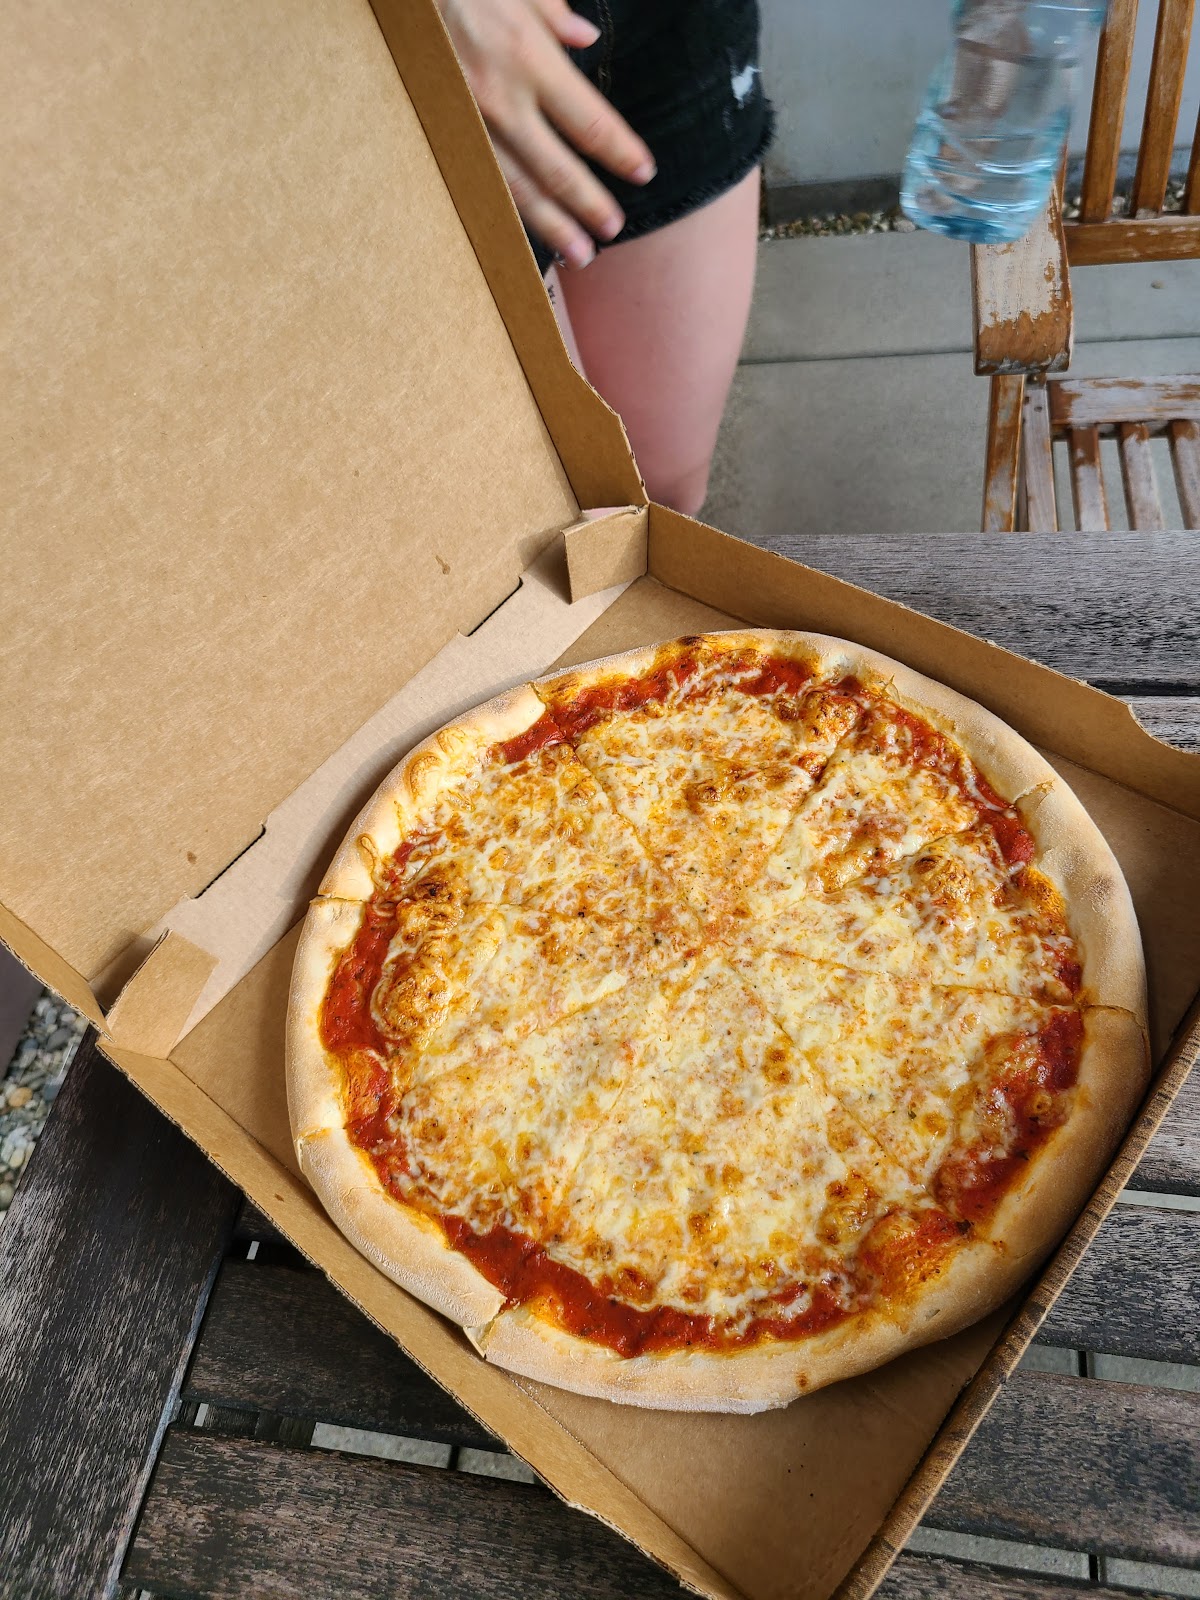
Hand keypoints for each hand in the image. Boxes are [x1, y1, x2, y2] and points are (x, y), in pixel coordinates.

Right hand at [437, 0, 655, 267]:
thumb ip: (553, 14)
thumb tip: (586, 39)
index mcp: (528, 57)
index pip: (590, 120)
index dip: (621, 151)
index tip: (643, 172)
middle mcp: (502, 98)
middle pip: (558, 168)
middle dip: (590, 203)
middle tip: (613, 229)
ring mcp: (469, 124)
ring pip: (518, 189)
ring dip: (552, 226)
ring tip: (579, 254)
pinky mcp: (443, 135)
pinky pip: (482, 183)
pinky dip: (508, 213)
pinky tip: (527, 236)